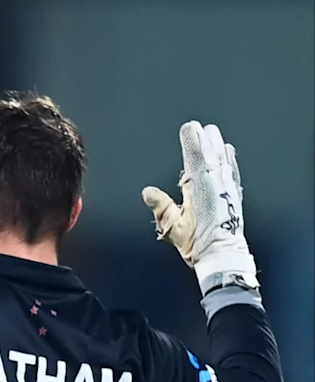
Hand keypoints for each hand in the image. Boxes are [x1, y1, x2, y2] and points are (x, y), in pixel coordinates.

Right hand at [141, 121, 257, 292]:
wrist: (221, 254)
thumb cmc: (197, 242)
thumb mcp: (173, 226)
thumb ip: (161, 206)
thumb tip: (148, 191)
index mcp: (199, 187)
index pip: (194, 158)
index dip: (192, 141)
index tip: (190, 127)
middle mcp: (215, 184)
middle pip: (211, 155)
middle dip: (206, 139)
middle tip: (203, 127)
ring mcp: (226, 188)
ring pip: (223, 160)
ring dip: (218, 146)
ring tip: (215, 134)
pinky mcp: (233, 195)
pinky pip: (231, 171)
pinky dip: (229, 160)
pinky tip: (229, 155)